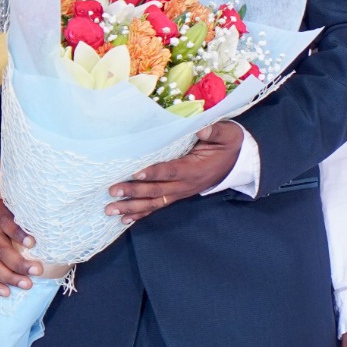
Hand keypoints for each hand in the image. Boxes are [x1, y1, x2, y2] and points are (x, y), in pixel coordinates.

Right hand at [0, 194, 45, 296]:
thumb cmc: (7, 210)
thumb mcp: (15, 206)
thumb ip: (27, 215)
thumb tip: (53, 227)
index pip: (5, 221)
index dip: (18, 233)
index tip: (32, 243)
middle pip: (0, 248)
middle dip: (18, 262)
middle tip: (37, 271)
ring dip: (9, 276)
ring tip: (27, 284)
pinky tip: (6, 292)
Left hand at [107, 120, 243, 221]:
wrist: (237, 162)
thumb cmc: (228, 145)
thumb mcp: (227, 135)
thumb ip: (215, 131)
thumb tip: (202, 127)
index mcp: (195, 169)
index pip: (172, 171)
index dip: (154, 173)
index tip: (135, 173)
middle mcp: (186, 185)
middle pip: (157, 190)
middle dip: (134, 192)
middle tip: (113, 191)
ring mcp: (180, 192)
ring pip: (154, 202)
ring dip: (132, 207)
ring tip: (110, 210)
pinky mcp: (177, 195)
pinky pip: (158, 206)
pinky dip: (140, 214)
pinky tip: (124, 219)